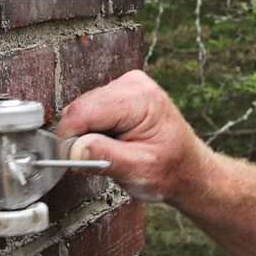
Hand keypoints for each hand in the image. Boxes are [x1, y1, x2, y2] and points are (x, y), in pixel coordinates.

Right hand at [54, 70, 210, 203]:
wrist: (187, 169)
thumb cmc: (170, 170)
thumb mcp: (138, 170)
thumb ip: (105, 157)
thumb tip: (72, 149)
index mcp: (141, 99)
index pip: (85, 111)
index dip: (69, 137)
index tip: (67, 159)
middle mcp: (133, 84)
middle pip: (81, 107)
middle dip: (80, 136)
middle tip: (97, 160)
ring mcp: (126, 85)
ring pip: (82, 108)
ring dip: (87, 133)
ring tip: (111, 150)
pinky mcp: (120, 92)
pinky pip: (90, 109)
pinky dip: (94, 129)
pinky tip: (112, 141)